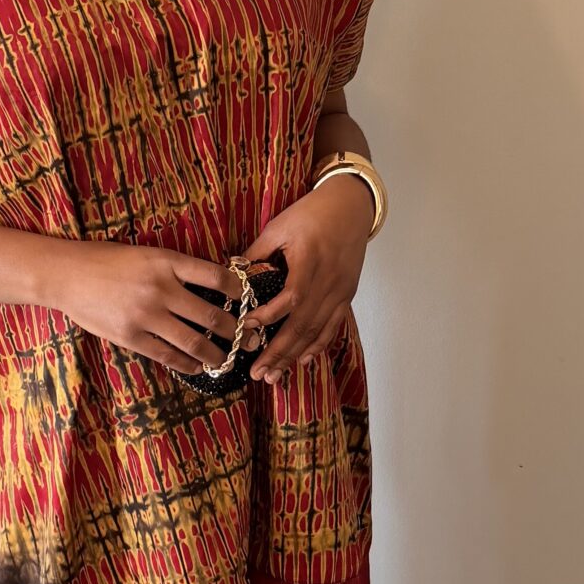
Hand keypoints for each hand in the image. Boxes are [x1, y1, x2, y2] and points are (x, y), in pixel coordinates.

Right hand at [53, 240, 247, 378]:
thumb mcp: (146, 254)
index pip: (215, 277)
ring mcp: (146, 315)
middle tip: (251, 339)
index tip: (249, 300)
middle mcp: (160, 288)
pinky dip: (187, 363)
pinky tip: (197, 366)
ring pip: (193, 341)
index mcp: (166, 262)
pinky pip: (168, 355)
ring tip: (228, 359)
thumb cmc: (106, 261)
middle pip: (211, 315)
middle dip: (236, 331)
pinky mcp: (131, 337)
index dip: (239, 291)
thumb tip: (210, 287)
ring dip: (216, 354)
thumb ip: (175, 269)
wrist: (66, 275)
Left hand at [241, 176, 374, 383]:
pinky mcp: (346, 295)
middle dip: (279, 353)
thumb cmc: (313, 212)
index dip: (269, 317)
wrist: (351, 206)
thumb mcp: (279, 226)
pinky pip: (332, 327)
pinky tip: (303, 361)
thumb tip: (231, 272)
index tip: (246, 329)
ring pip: (317, 332)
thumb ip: (257, 252)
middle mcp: (328, 282)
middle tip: (258, 373)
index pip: (290, 298)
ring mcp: (340, 292)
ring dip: (294, 356)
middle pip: (303, 325)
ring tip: (274, 376)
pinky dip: (318, 346)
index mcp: (309, 262)